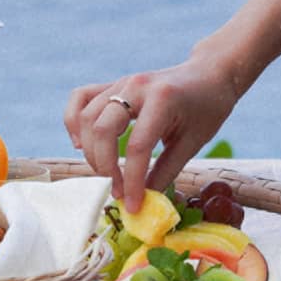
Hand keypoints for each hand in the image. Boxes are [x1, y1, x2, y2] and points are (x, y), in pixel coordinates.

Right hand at [64, 48, 241, 211]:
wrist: (207, 74)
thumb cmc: (206, 109)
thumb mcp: (193, 142)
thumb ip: (165, 170)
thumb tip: (143, 199)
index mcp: (162, 100)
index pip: (137, 147)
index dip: (131, 180)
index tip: (132, 205)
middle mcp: (135, 87)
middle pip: (103, 129)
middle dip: (104, 165)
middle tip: (116, 189)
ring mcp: (119, 82)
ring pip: (87, 116)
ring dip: (90, 150)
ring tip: (105, 171)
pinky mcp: (111, 84)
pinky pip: (80, 98)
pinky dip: (74, 121)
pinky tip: (81, 143)